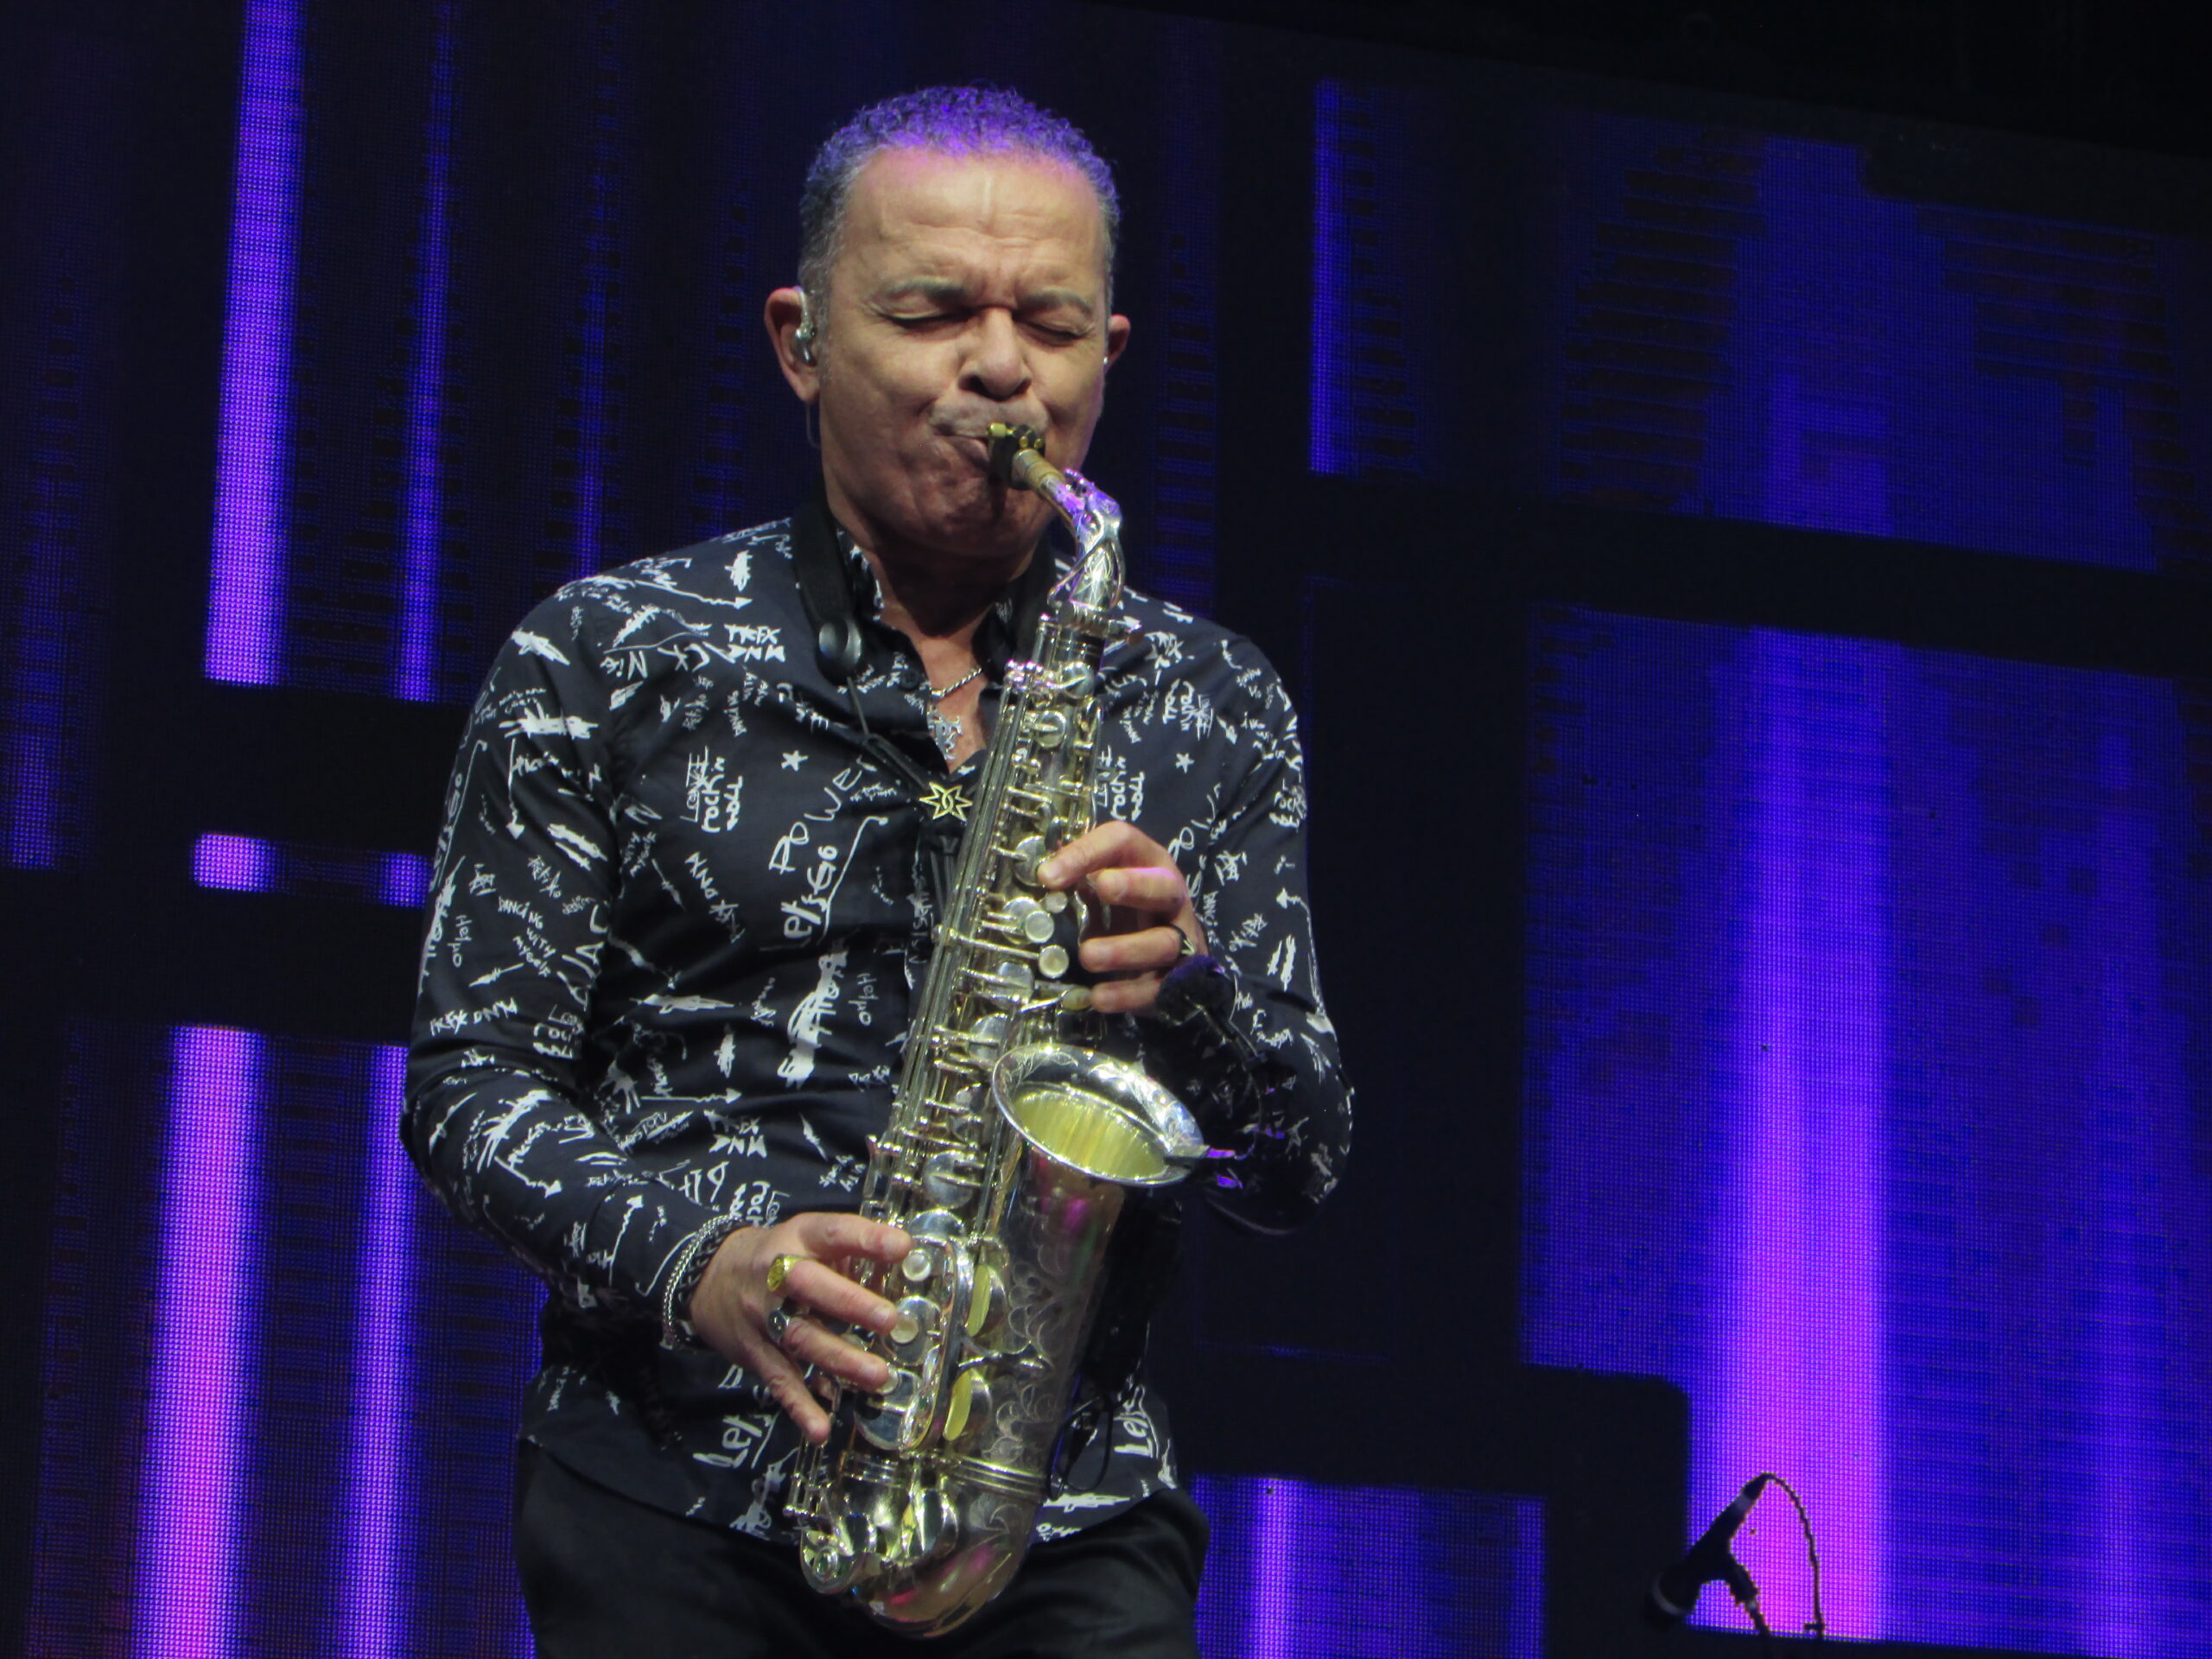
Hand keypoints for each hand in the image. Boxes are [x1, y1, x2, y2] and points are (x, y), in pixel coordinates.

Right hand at [689, 1213, 911, 1442]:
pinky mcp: (755, 1352)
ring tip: (878, 1376)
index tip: (902, 1248)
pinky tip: (821, 1429)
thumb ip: (852, 1253)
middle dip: (850, 1303)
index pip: (833, 1232)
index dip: (866, 1239)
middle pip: (811, 1286)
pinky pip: (779, 1379)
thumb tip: (909, 1268)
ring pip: (801, 1337)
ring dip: (840, 1359)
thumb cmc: (779, 1257)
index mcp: (799, 1238)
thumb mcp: (808, 1240)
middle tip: (890, 1320)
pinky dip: (800, 1406)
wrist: (710, 1279)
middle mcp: (777, 1275)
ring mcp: (763, 1316)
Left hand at [1037, 821, 1206, 1016]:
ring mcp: (1179, 940)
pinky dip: (1127, 994)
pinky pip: (1157, 988)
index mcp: (1149, 865)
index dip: (1087, 852)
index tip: (1047, 876)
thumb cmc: (1128, 912)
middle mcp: (1170, 899)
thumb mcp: (1105, 886)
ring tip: (1089, 956)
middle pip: (1163, 886)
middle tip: (1102, 886)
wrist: (1168, 959)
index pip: (1123, 843)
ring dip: (1125, 949)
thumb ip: (1078, 877)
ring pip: (1165, 943)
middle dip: (1135, 885)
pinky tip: (1099, 997)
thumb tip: (1045, 875)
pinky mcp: (1176, 979)